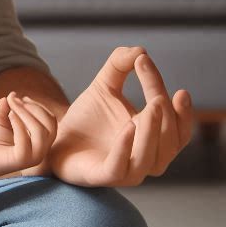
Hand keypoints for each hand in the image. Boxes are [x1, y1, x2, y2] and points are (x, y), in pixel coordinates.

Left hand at [0, 92, 57, 182]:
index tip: (22, 98)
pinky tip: (9, 115)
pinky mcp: (21, 160)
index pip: (51, 121)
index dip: (38, 106)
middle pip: (49, 124)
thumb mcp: (2, 120)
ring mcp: (33, 157)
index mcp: (42, 142)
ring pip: (40, 131)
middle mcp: (42, 151)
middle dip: (32, 107)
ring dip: (25, 113)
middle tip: (14, 99)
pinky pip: (24, 139)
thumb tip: (12, 94)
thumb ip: (8, 107)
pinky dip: (18, 123)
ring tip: (11, 106)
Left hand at [49, 46, 193, 186]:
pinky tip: (128, 126)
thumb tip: (140, 49)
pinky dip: (127, 148)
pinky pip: (121, 167)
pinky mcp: (104, 177)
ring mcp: (127, 171)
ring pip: (152, 158)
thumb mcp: (103, 86)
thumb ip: (119, 66)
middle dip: (167, 116)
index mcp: (154, 138)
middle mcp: (147, 157)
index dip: (173, 99)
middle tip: (159, 94)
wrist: (52, 139)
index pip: (173, 119)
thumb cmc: (85, 118)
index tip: (155, 70)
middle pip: (170, 140)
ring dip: (154, 132)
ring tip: (152, 106)